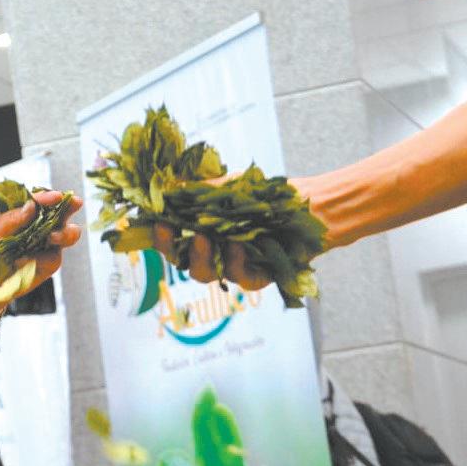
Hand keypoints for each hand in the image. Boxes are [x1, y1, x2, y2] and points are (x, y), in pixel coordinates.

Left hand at [0, 190, 83, 322]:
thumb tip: (32, 206)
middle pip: (62, 212)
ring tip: (52, 237)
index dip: (50, 197)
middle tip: (74, 204)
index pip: (41, 201)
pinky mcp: (49, 263)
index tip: (57, 197)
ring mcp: (48, 244)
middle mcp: (41, 225)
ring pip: (68, 234)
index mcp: (26, 213)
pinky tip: (24, 261)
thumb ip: (12, 218)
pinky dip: (41, 259)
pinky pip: (53, 258)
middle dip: (70, 206)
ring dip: (64, 233)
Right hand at [152, 176, 319, 290]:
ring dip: (201, 257)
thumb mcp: (227, 187)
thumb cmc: (266, 196)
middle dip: (173, 249)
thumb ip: (197, 191)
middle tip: (171, 231)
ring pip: (207, 274)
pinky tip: (237, 246)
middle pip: (183, 262)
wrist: (309, 204)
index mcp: (203, 233)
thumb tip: (165, 188)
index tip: (157, 223)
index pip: (173, 241)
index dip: (161, 236)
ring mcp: (236, 266)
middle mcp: (215, 253)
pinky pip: (243, 278)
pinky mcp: (260, 276)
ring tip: (202, 238)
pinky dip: (237, 263)